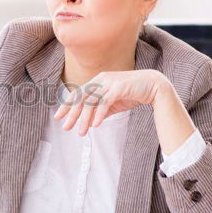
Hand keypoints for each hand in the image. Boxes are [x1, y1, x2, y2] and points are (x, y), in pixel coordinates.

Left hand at [54, 69, 168, 135]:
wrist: (153, 86)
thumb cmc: (132, 94)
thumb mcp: (113, 103)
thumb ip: (100, 110)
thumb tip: (89, 122)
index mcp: (97, 81)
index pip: (77, 94)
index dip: (66, 105)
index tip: (58, 117)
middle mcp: (101, 80)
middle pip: (81, 98)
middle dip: (72, 114)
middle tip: (65, 128)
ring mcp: (109, 83)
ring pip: (91, 102)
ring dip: (84, 119)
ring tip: (81, 132)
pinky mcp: (119, 88)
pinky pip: (105, 102)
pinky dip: (99, 114)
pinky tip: (95, 125)